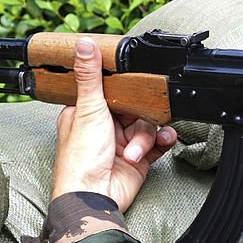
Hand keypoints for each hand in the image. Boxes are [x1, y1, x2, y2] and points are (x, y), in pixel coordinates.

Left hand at [50, 37, 176, 210]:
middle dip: (139, 116)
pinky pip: (158, 143)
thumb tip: (84, 45)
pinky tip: (162, 143)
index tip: (135, 83)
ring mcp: (122, 143)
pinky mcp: (138, 159)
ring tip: (133, 152)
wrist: (94, 197)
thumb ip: (90, 76)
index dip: (125, 88)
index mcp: (86, 112)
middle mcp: (104, 126)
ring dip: (145, 137)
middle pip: (135, 106)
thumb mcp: (87, 110)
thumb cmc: (81, 160)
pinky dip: (162, 142)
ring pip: (147, 125)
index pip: (111, 90)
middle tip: (134, 122)